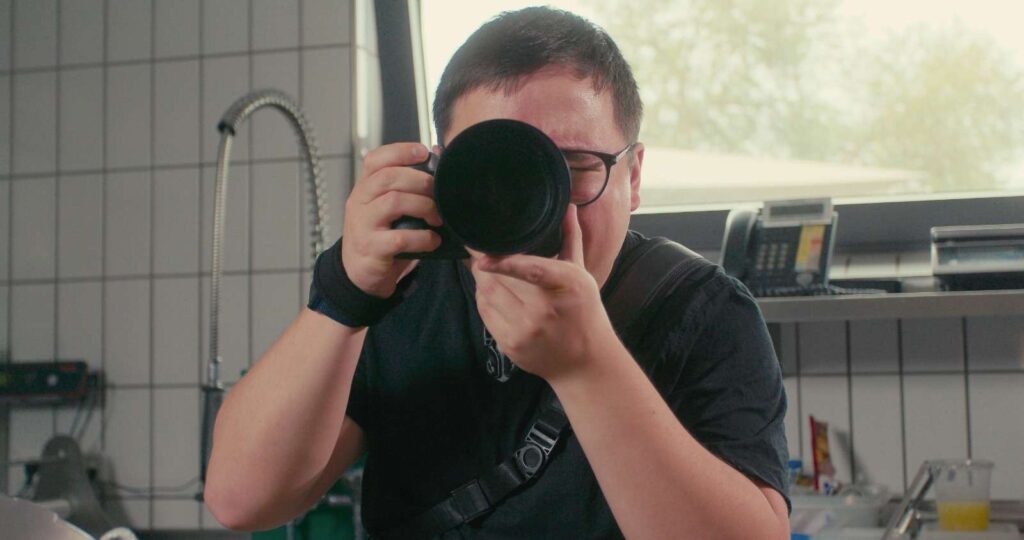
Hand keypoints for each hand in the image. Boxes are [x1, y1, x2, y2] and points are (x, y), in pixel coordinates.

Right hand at [342, 143, 441, 297]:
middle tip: (439, 192)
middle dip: (420, 180)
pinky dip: (422, 238)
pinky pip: (399, 237)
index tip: (423, 152)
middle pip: (387, 177)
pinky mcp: (371, 248)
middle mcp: (359, 202)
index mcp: (364, 187)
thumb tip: (437, 161)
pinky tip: (433, 240)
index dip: (400, 151)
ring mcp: (363, 225)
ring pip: (393, 202)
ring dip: (423, 206)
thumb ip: (406, 189)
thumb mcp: (388, 209)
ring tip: (438, 217)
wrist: (359, 274)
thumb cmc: (381, 235)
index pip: (375, 159)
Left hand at [470, 206, 617, 381]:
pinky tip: (489, 291)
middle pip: (500, 280)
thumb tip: (567, 207)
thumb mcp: (581, 275)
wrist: (584, 363)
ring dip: (481, 279)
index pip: (533, 271)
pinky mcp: (510, 345)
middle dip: (485, 264)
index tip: (483, 255)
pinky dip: (483, 298)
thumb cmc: (584, 312)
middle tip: (478, 248)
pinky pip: (485, 314)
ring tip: (485, 268)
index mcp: (567, 286)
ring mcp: (526, 331)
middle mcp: (545, 310)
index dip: (506, 262)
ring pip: (487, 295)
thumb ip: (570, 239)